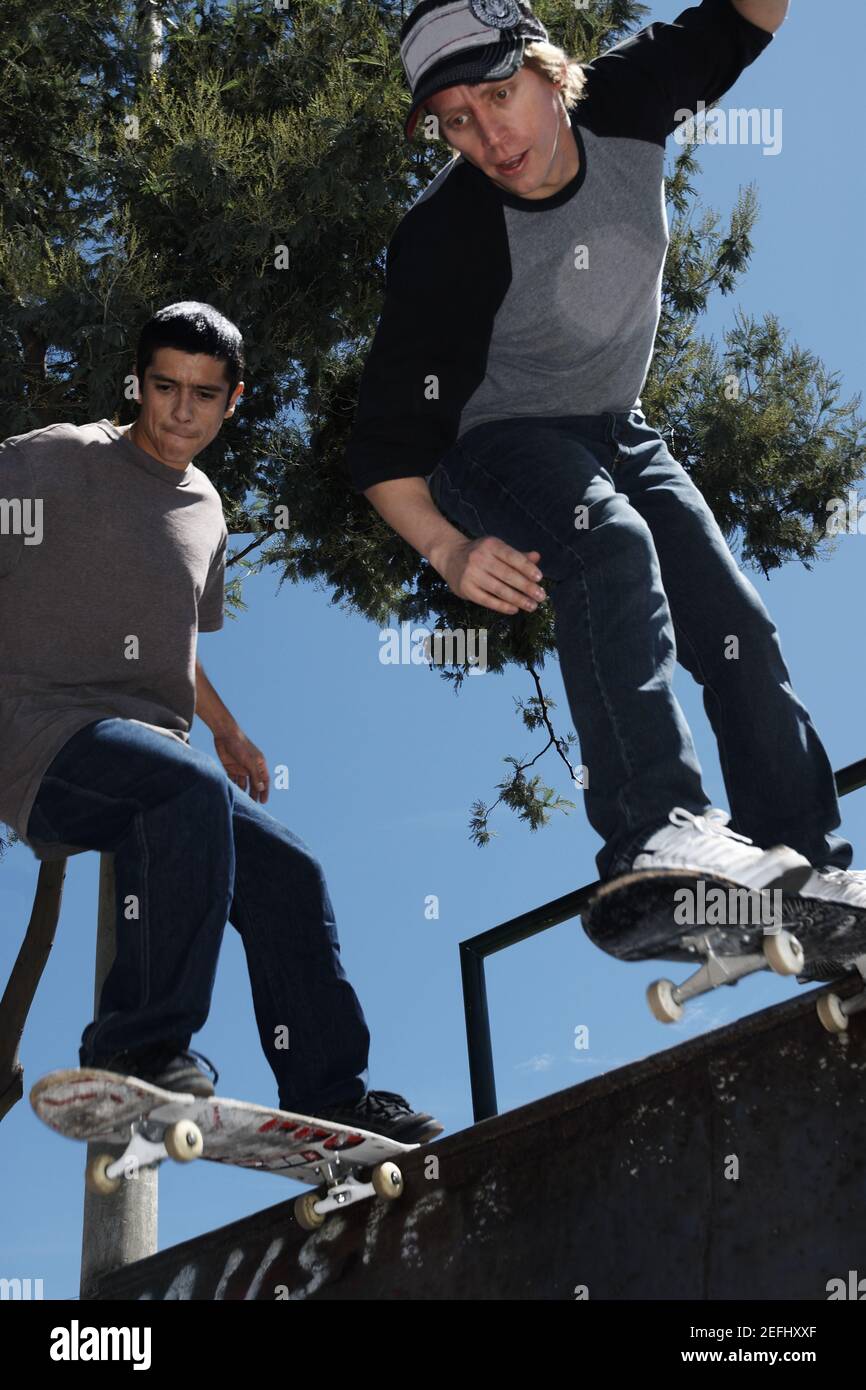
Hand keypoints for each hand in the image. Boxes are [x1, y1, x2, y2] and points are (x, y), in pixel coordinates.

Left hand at [213, 727, 269, 801]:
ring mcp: (240, 767)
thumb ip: (255, 775)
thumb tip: (261, 788)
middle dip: (253, 793)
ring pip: (243, 783)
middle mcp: (251, 766)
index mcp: (259, 763)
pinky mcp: (230, 767)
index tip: (263, 802)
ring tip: (242, 802)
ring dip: (243, 791)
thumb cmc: (240, 745)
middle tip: (252, 805)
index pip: (264, 780)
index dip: (265, 791)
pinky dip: (233, 786)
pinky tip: (232, 793)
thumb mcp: (249, 761)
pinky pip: (233, 779)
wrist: (225, 734)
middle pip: (254, 783)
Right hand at [433, 537, 547, 614]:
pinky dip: (502, 606)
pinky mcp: (466, 589)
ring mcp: (471, 574)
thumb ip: (517, 555)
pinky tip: (514, 609)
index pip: (512, 557)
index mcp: (491, 545)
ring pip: (499, 590)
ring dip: (518, 599)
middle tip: (541, 596)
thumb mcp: (497, 549)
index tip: (539, 578)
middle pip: (507, 575)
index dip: (527, 568)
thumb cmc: (480, 553)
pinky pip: (487, 600)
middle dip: (526, 587)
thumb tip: (537, 557)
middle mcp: (480, 558)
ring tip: (532, 606)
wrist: (450, 557)